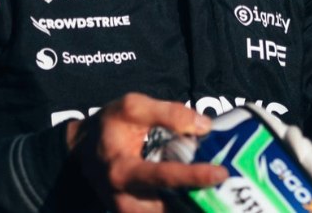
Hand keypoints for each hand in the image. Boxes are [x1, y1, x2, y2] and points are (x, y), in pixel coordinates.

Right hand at [66, 93, 226, 211]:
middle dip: (199, 205)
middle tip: (229, 192)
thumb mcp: (132, 108)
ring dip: (193, 209)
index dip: (194, 176)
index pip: (163, 177)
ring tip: (220, 198)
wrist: (82, 153)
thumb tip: (204, 126)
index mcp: (122, 171)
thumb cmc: (109, 126)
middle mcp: (124, 201)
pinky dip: (184, 208)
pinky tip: (203, 200)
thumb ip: (168, 113)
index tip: (220, 173)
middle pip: (169, 210)